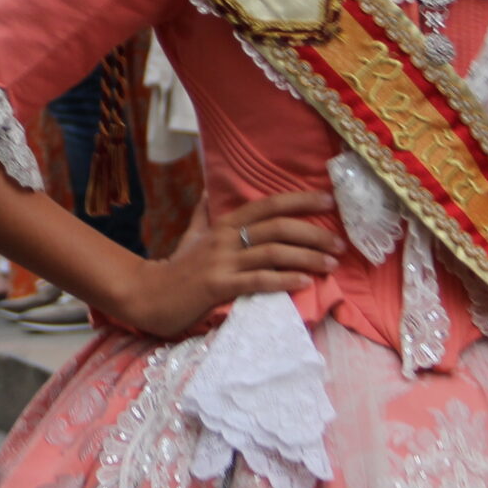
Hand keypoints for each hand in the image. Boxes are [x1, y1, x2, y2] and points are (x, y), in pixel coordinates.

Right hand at [108, 189, 340, 338]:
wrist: (148, 296)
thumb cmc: (175, 269)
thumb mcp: (191, 236)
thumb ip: (203, 214)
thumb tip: (206, 192)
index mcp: (223, 224)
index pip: (267, 205)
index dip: (299, 201)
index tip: (328, 201)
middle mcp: (225, 239)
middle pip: (277, 228)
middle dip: (313, 233)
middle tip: (339, 244)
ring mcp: (221, 262)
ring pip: (272, 253)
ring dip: (306, 258)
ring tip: (330, 265)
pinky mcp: (218, 286)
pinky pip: (257, 281)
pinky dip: (283, 280)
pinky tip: (304, 283)